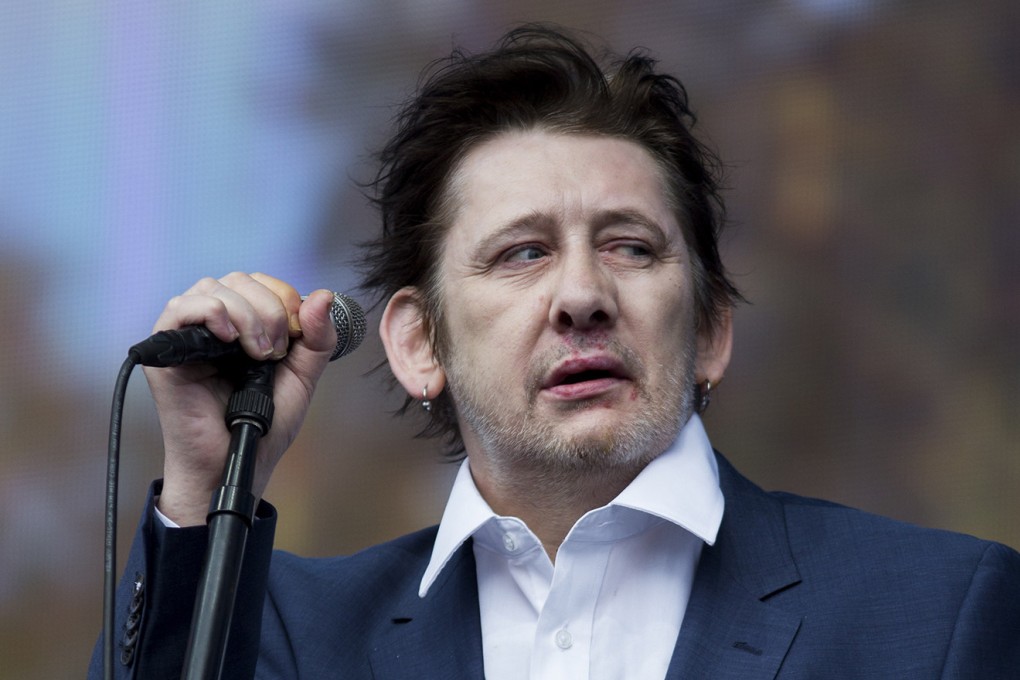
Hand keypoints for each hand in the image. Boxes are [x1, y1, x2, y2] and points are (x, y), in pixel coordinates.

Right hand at [146, 272, 337, 525]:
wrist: (239, 463)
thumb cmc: (265, 423)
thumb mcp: (302, 376)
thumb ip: (318, 338)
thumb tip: (325, 295)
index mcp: (244, 323)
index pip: (261, 282)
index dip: (284, 298)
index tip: (294, 335)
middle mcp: (214, 323)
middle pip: (238, 280)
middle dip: (268, 309)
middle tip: (274, 351)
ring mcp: (187, 335)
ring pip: (213, 288)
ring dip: (245, 314)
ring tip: (256, 353)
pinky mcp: (165, 352)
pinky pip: (180, 308)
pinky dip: (210, 312)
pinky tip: (228, 337)